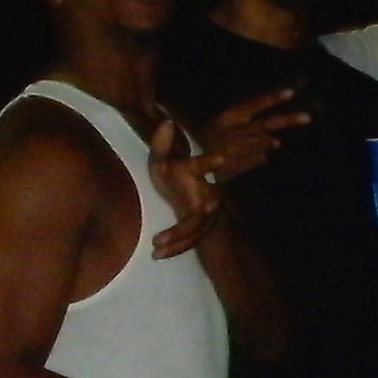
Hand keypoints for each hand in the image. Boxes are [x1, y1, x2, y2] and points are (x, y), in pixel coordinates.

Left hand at [149, 117, 221, 258]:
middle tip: (162, 239)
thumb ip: (161, 143)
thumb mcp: (160, 158)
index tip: (221, 159)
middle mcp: (204, 193)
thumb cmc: (170, 170)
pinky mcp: (199, 227)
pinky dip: (175, 248)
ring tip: (156, 248)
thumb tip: (166, 122)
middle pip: (199, 214)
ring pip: (194, 232)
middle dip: (183, 228)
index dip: (209, 162)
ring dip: (177, 242)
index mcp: (193, 172)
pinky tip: (156, 255)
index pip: (201, 166)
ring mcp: (204, 213)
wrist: (181, 185)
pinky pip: (189, 240)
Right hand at [199, 86, 309, 182]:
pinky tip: (264, 157)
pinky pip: (254, 159)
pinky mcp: (231, 164)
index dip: (272, 97)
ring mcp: (232, 147)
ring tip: (275, 143)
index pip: (254, 103)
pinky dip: (258, 158)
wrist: (190, 164)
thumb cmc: (213, 141)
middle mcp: (232, 129)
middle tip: (308, 117)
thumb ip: (253, 125)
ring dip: (268, 142)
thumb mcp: (229, 127)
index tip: (292, 91)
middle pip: (265, 123)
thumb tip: (278, 132)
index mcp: (230, 115)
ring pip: (261, 143)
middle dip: (287, 119)